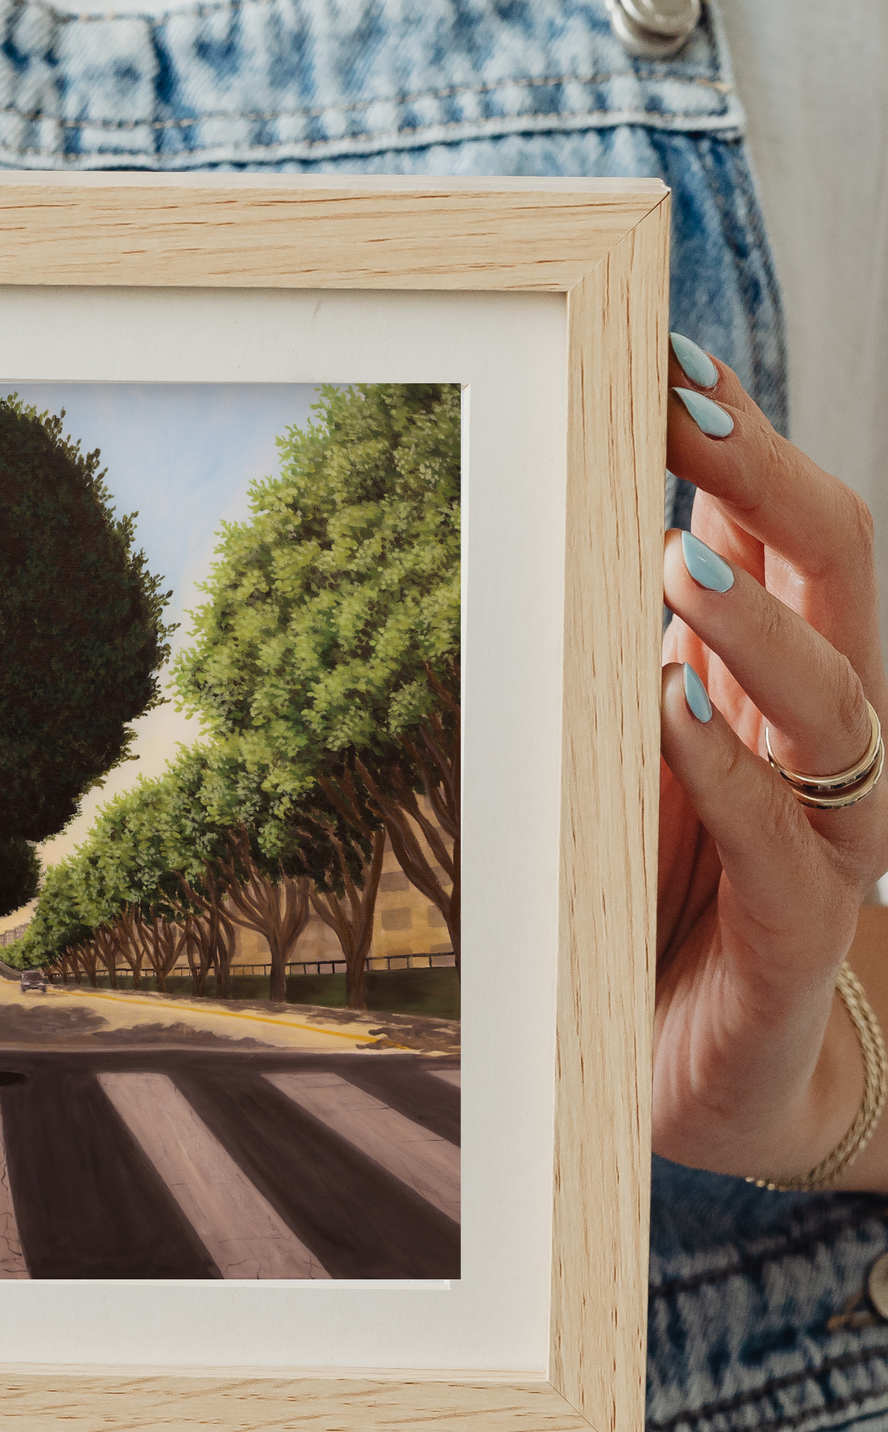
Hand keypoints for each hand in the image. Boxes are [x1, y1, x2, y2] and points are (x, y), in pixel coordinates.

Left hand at [657, 344, 887, 1187]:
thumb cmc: (664, 893)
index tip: (671, 358)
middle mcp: (829, 737)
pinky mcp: (798, 935)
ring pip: (839, 700)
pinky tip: (674, 714)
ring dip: (760, 623)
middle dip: (766, 481)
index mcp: (791, 675)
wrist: (714, 1072)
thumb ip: (635, 653)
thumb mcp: (640, 752)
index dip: (748, 439)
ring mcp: (830, 836)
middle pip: (841, 572)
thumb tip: (590, 528)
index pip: (791, 529)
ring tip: (680, 562)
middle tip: (683, 414)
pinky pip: (783, 842)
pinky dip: (729, 771)